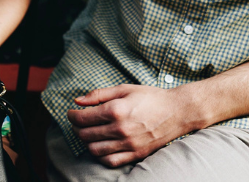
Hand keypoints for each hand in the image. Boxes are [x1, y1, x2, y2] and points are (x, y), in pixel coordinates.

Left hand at [67, 84, 197, 167]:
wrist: (177, 112)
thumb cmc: (150, 97)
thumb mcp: (124, 89)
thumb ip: (99, 94)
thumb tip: (77, 101)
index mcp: (116, 110)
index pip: (82, 118)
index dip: (71, 115)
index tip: (71, 113)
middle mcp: (121, 129)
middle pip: (85, 134)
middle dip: (76, 127)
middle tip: (78, 122)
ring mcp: (129, 144)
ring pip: (94, 150)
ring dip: (86, 142)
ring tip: (88, 133)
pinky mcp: (136, 154)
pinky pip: (110, 161)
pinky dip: (100, 155)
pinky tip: (100, 146)